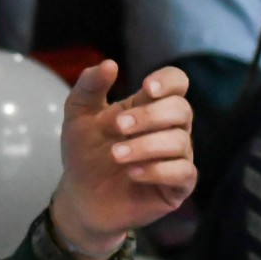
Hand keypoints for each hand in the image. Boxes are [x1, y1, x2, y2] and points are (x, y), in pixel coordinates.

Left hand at [49, 62, 196, 259]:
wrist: (80, 196)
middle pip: (181, 109)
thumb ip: (89, 88)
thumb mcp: (78, 117)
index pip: (177, 83)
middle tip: (118, 126)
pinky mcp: (177, 186)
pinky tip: (132, 172)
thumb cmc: (84, 152)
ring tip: (115, 154)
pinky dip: (156, 170)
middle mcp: (169, 129)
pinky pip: (183, 173)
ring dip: (145, 146)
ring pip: (180, 142)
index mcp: (149, 106)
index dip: (169, 81)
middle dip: (150, 116)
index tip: (147, 87)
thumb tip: (109, 63)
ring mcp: (176, 158)